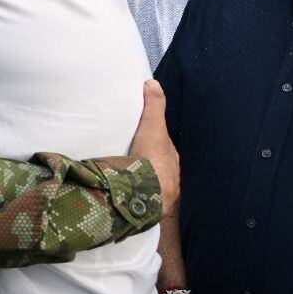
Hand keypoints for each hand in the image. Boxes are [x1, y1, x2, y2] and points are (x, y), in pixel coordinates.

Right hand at [129, 79, 178, 214]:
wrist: (147, 194)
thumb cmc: (151, 159)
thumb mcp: (152, 126)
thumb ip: (153, 106)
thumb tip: (153, 83)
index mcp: (171, 160)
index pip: (162, 149)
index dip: (152, 142)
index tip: (139, 140)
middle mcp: (170, 179)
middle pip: (156, 167)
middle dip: (146, 165)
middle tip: (127, 159)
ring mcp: (161, 196)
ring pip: (150, 185)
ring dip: (139, 183)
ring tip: (121, 180)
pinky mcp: (149, 210)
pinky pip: (141, 200)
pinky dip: (134, 198)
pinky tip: (122, 197)